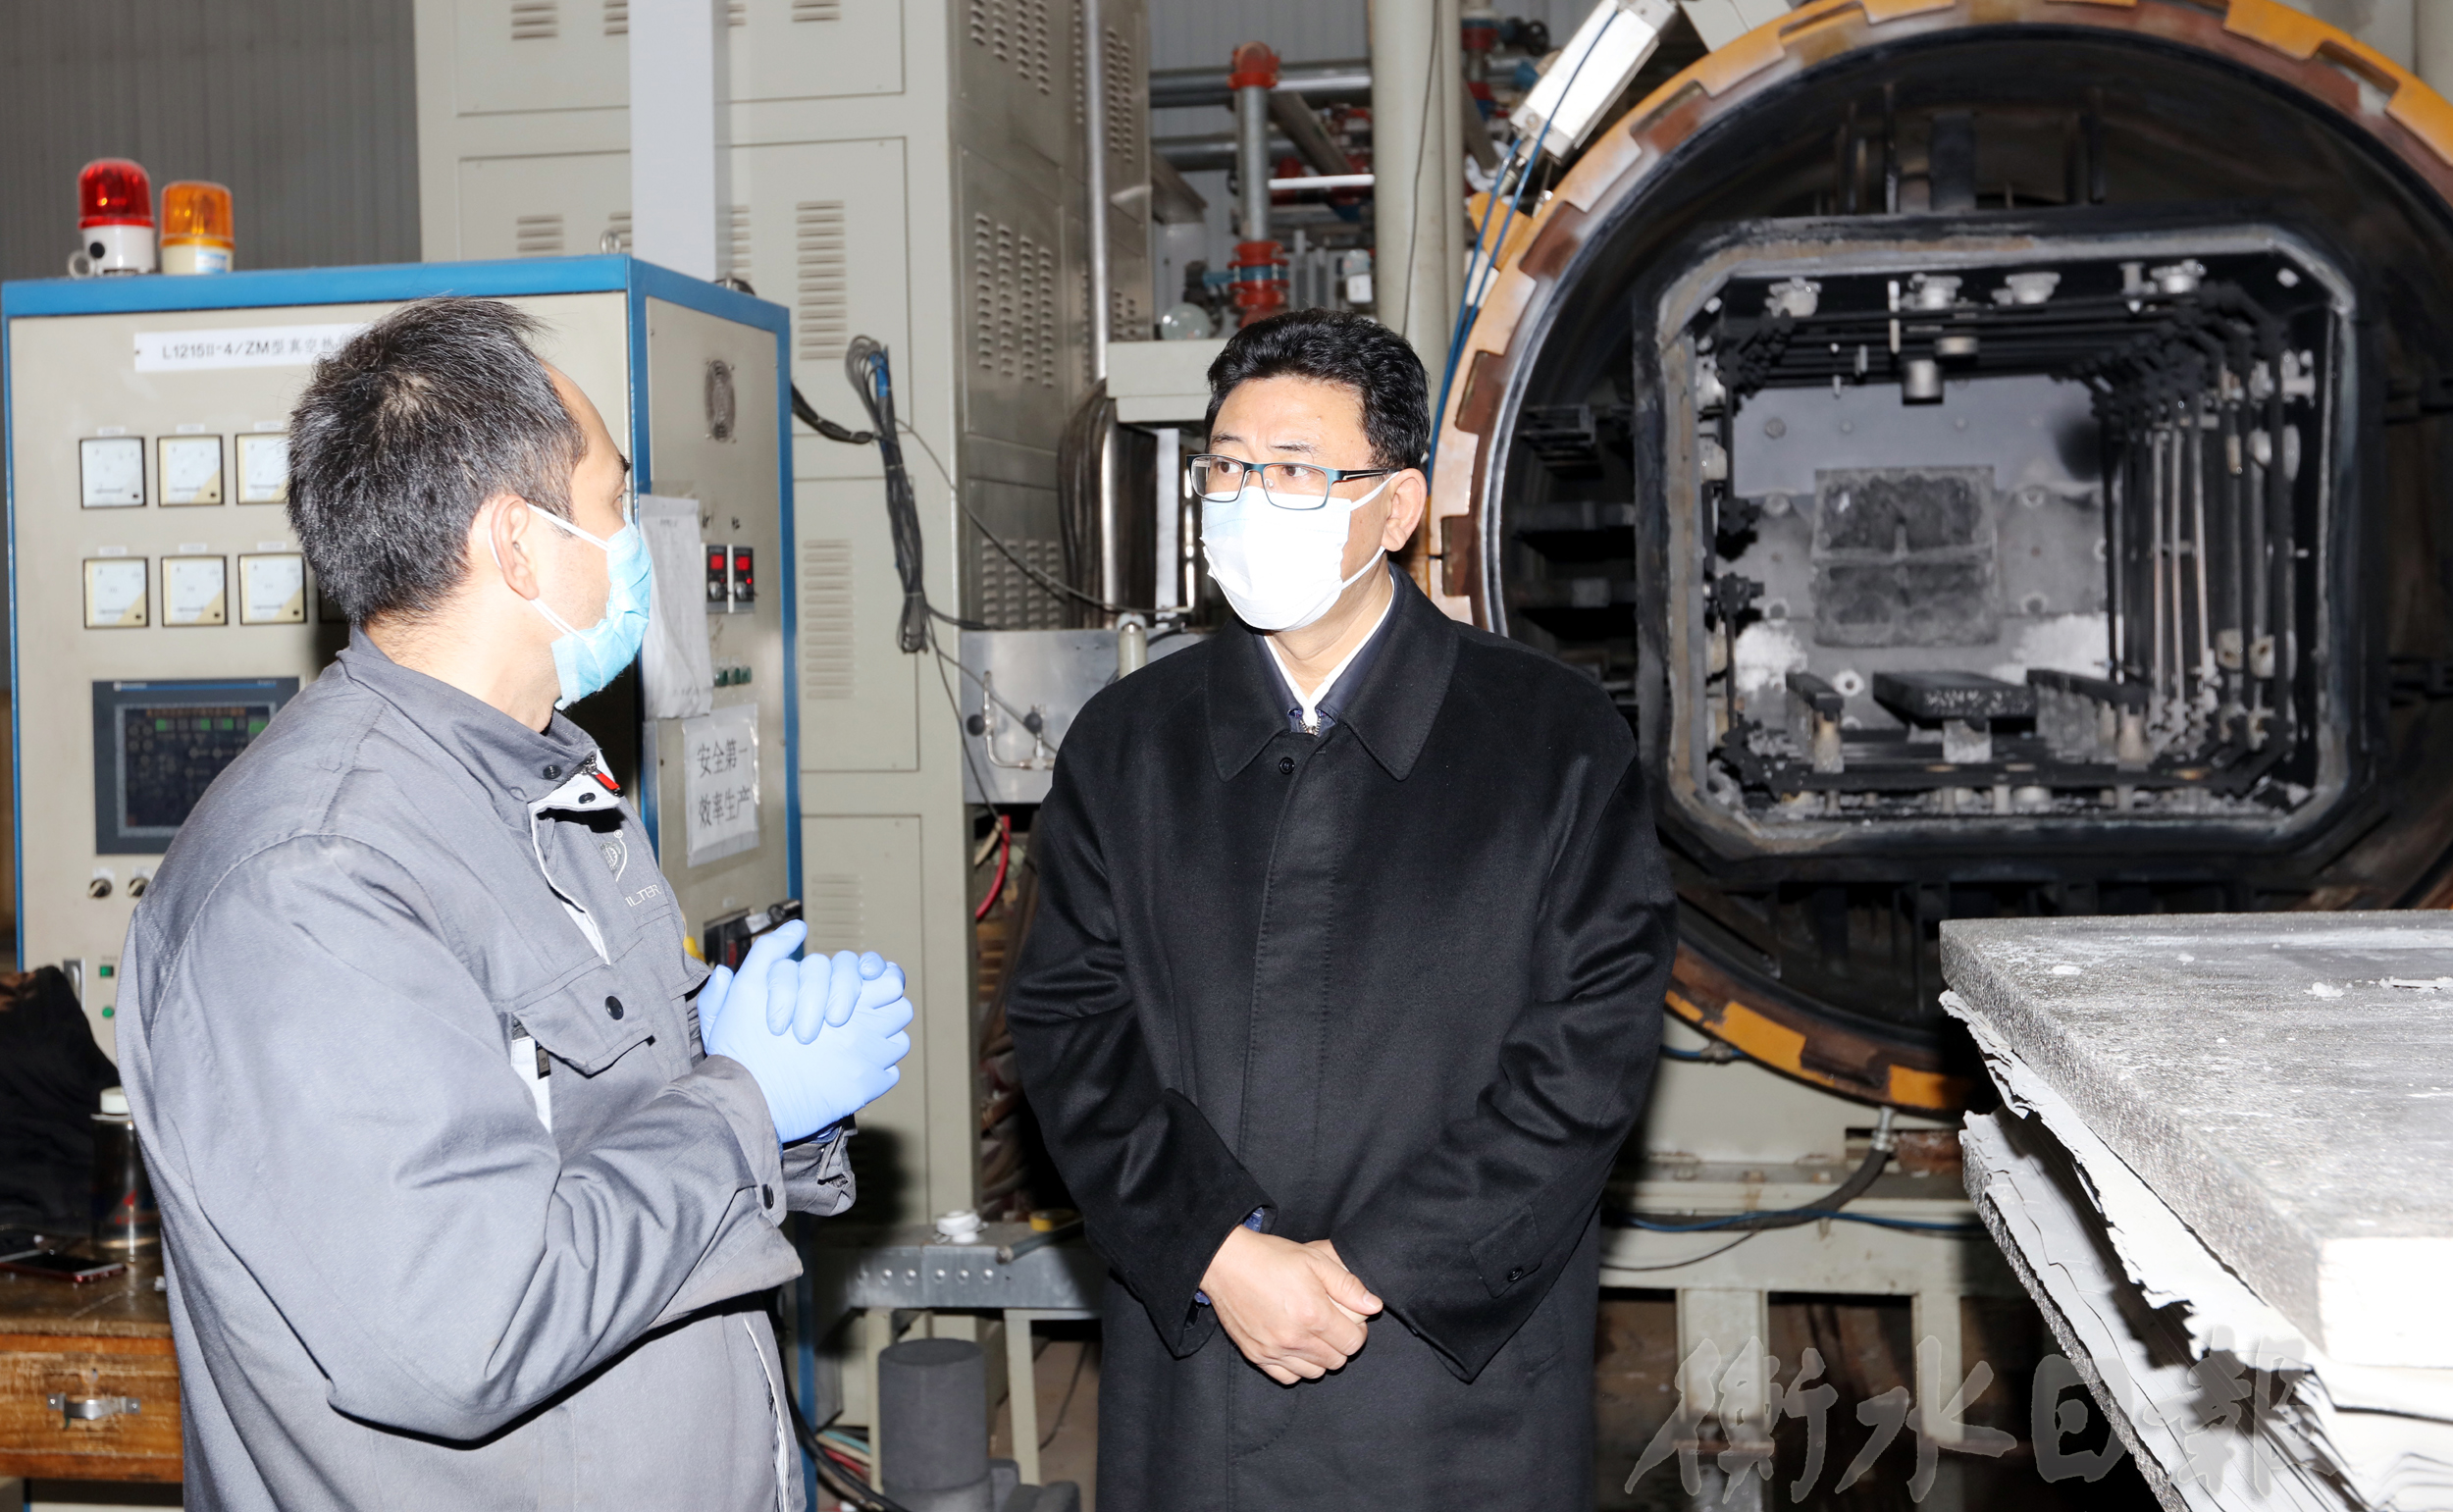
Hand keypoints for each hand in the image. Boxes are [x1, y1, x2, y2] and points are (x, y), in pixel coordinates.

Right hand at [699, 923, 914, 1141]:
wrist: (744, 1101)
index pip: (891, 979)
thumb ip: (771, 951)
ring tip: (852, 1041)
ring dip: (881, 1038)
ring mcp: (868, 1063)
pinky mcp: (864, 1092)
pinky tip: (848, 1069)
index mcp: (843, 1000)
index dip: (880, 978)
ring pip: (898, 1042)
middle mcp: (864, 1030)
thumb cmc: (743, 1046)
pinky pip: (889, 1073)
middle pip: (900, 1009)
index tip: (866, 984)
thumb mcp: (747, 987)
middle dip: (883, 1007)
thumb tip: (797, 928)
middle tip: (857, 1014)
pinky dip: (875, 1069)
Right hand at [1200, 1226, 1381, 1383]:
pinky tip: (1295, 1346)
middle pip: (1336, 1361)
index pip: (1353, 1343)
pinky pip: (1288, 1377)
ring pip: (1314, 1372)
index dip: (1357, 1331)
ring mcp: (1273, 1351)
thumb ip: (1348, 1285)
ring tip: (1313, 1335)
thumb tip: (1374, 1306)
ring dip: (1320, 1357)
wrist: (1225, 1263)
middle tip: (1332, 1325)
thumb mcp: (1315, 1259)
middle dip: (1340, 1344)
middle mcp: (1294, 1339)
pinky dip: (1296, 1367)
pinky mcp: (1256, 1356)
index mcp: (1313, 1314)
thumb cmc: (1271, 1258)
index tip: (1351, 1320)